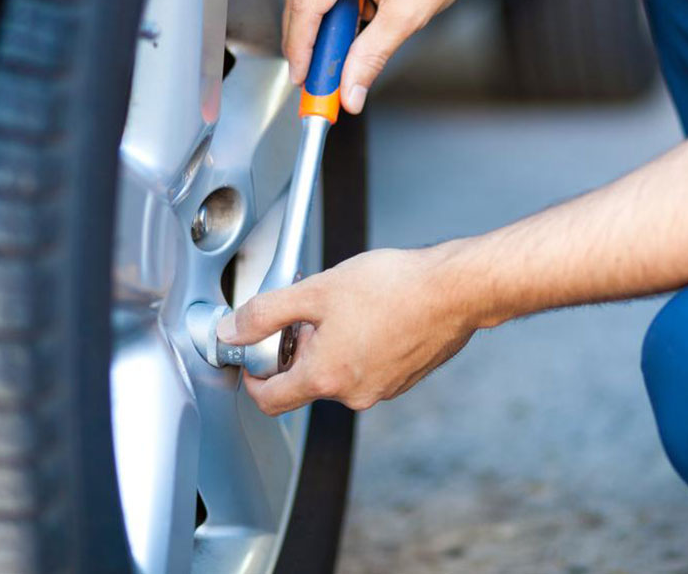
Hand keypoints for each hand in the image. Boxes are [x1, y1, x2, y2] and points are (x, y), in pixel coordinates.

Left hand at [217, 248, 476, 414]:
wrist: (455, 291)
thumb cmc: (394, 288)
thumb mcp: (316, 290)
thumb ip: (266, 312)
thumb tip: (231, 330)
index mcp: (326, 378)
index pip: (269, 400)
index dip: (252, 375)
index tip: (253, 352)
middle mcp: (354, 394)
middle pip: (306, 382)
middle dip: (299, 348)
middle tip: (310, 311)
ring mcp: (383, 388)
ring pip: (339, 372)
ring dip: (332, 345)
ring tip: (348, 306)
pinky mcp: (405, 378)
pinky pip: (368, 367)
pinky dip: (361, 346)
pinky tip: (374, 314)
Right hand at [283, 0, 519, 113]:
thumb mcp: (407, 15)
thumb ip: (371, 57)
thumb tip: (350, 90)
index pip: (306, 4)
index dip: (299, 48)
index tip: (301, 77)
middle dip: (307, 38)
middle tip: (316, 74)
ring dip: (324, 19)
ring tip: (347, 43)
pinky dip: (335, 0)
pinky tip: (357, 15)